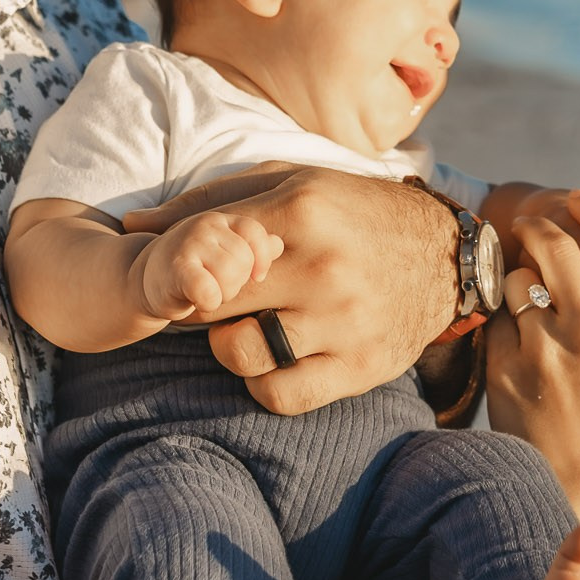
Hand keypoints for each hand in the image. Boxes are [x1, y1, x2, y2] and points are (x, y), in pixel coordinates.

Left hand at [123, 167, 456, 414]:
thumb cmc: (354, 212)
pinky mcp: (359, 367)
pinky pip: (279, 395)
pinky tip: (276, 358)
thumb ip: (212, 202)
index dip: (185, 266)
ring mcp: (343, 322)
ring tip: (247, 327)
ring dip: (229, 346)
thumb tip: (133, 227)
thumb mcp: (292, 183)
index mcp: (302, 211)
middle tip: (209, 303)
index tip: (191, 271)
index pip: (205, 248)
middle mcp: (323, 268)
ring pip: (240, 354)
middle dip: (199, 306)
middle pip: (214, 303)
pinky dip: (264, 382)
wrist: (446, 255)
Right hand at [132, 211, 280, 320]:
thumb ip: (256, 248)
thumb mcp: (228, 254)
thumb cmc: (197, 267)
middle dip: (238, 281)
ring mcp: (190, 242)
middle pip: (245, 259)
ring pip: (231, 274)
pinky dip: (209, 301)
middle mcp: (207, 224)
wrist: (147, 280)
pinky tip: (199, 301)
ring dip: (223, 293)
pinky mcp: (176, 268)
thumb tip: (280, 244)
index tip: (258, 277)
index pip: (257, 234)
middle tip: (218, 285)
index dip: (261, 259)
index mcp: (224, 218)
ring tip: (207, 291)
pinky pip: (209, 290)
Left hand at [484, 190, 579, 530]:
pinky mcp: (506, 367)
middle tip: (523, 225)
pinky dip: (499, 327)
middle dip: (535, 226)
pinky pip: (494, 320)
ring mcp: (546, 348)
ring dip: (515, 285)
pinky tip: (514, 357)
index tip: (573, 198)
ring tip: (527, 319)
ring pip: (517, 279)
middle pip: (555, 242)